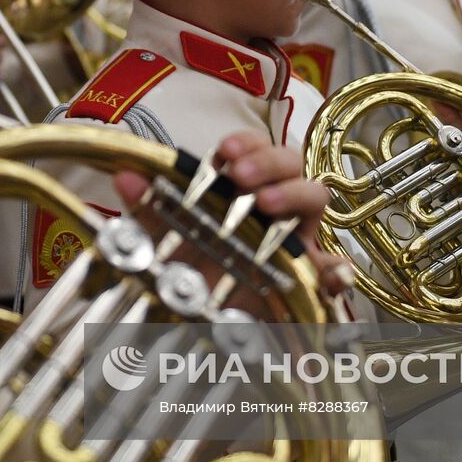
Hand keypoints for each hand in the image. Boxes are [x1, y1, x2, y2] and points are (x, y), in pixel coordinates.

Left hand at [112, 130, 355, 298]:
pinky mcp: (308, 274)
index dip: (245, 142)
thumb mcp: (167, 236)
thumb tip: (125, 176)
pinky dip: (337, 269)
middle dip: (267, 161)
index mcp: (243, 185)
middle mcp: (274, 202)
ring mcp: (296, 234)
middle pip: (289, 162)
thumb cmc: (192, 264)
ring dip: (295, 193)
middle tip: (239, 176)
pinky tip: (331, 274)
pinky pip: (333, 269)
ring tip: (266, 203)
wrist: (203, 320)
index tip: (223, 150)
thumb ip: (149, 207)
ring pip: (314, 196)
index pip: (255, 147)